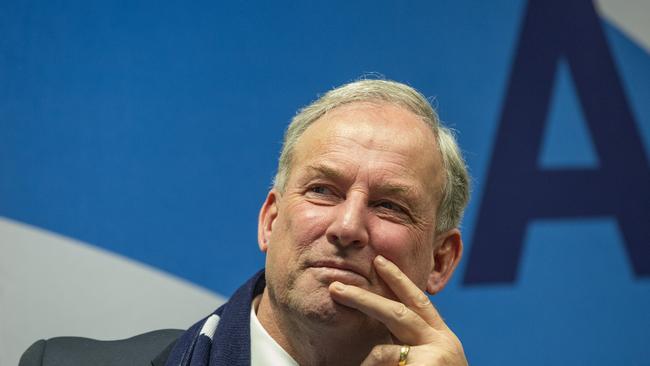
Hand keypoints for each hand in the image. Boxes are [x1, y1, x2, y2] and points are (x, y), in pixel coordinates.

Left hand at [328, 255, 467, 365]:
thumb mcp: (431, 360)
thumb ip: (410, 343)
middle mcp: (442, 344)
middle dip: (363, 299)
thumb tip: (380, 328)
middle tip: (335, 288)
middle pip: (395, 313)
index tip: (379, 261)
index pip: (418, 301)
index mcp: (443, 339)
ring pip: (380, 354)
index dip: (398, 280)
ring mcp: (435, 360)